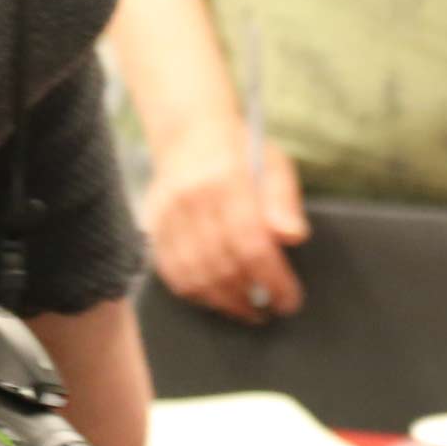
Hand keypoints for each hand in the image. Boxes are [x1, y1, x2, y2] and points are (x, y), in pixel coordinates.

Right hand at [142, 118, 307, 323]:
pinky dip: (196, 293)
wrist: (189, 133)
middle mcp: (192, 200)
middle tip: (271, 309)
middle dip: (251, 296)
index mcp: (227, 180)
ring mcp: (168, 214)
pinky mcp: (153, 226)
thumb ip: (284, 202)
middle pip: (222, 265)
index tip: (289, 300)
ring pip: (194, 275)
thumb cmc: (240, 150)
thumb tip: (293, 237)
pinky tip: (217, 299)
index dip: (272, 279)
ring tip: (247, 311)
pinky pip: (171, 272)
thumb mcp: (274, 165)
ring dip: (224, 302)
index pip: (251, 244)